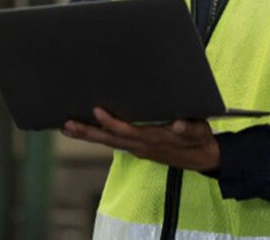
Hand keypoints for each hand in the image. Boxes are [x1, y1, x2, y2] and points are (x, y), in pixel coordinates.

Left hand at [61, 107, 220, 171]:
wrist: (202, 158)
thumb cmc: (198, 139)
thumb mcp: (199, 131)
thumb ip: (188, 127)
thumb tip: (177, 124)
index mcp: (154, 139)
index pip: (127, 132)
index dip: (112, 123)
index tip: (97, 111)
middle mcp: (142, 146)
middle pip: (109, 140)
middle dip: (88, 133)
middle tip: (67, 125)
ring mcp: (138, 149)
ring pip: (108, 143)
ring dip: (88, 136)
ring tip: (67, 128)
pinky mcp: (137, 148)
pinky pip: (114, 143)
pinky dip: (98, 137)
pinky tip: (85, 130)